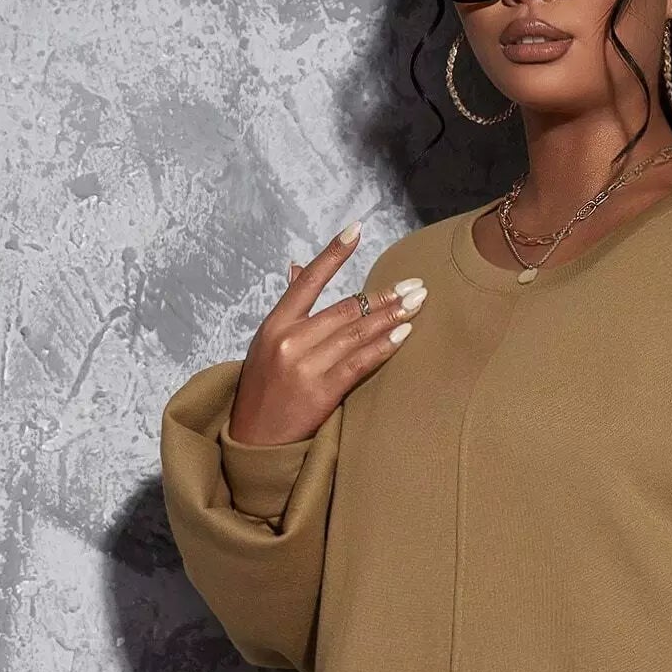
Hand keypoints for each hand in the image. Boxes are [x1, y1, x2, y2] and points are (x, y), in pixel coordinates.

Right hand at [227, 222, 425, 445]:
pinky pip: (359, 363)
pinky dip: (384, 346)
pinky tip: (404, 333)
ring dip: (392, 316)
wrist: (253, 441)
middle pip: (346, 309)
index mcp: (274, 324)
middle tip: (415, 284)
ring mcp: (305, 367)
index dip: (333, 253)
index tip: (356, 229)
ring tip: (417, 303)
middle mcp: (289, 341)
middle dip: (384, 295)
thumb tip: (298, 267)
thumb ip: (289, 307)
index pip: (308, 281)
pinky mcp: (321, 392)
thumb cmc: (263, 390)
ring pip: (356, 333)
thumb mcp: (267, 343)